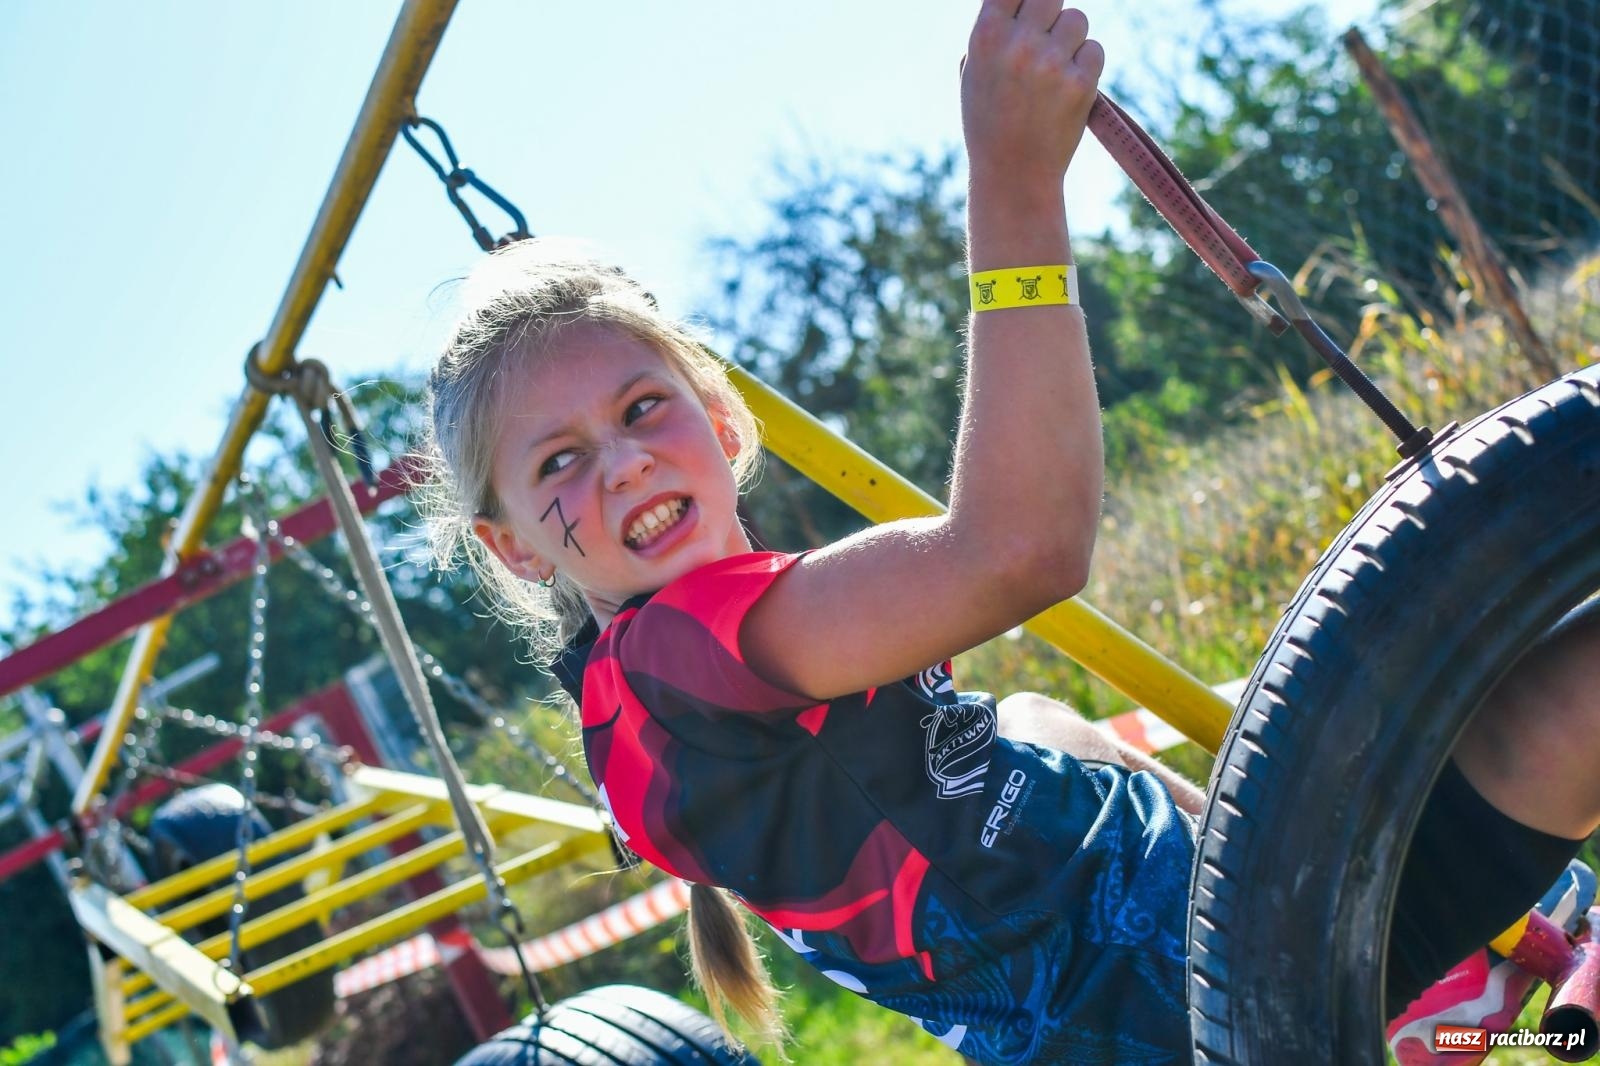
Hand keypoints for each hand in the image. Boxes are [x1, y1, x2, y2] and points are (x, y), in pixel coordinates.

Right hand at [960, 1, 1103, 189]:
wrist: (1013, 174)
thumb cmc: (989, 122)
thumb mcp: (974, 74)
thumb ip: (995, 33)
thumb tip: (1020, 2)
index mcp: (986, 37)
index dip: (1024, 0)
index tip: (1028, 12)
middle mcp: (1019, 44)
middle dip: (1050, 14)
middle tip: (1045, 38)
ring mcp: (1052, 62)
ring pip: (1077, 20)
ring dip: (1071, 39)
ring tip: (1054, 70)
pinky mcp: (1081, 82)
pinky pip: (1094, 49)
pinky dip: (1085, 64)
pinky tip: (1068, 88)